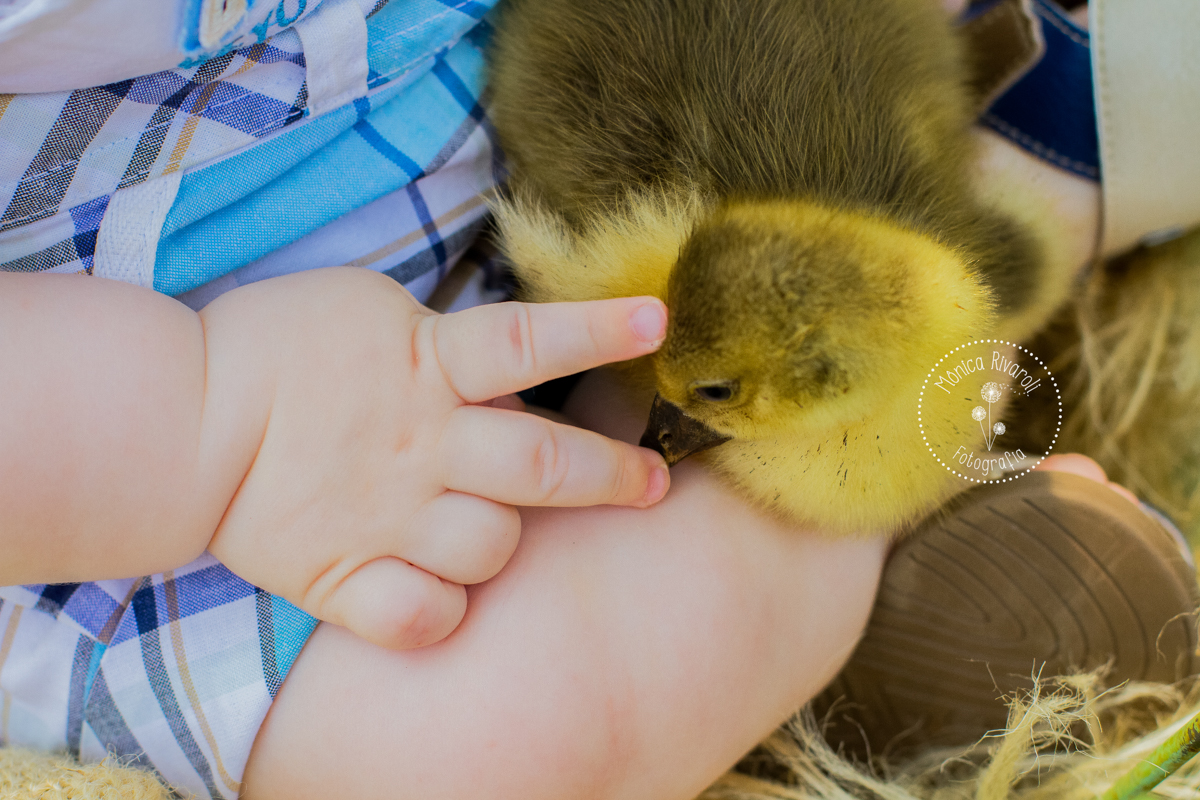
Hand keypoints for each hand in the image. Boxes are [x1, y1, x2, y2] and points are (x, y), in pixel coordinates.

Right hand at [198, 267, 669, 649]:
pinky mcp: (345, 576)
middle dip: (612, 474)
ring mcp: (388, 516)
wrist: (179, 417)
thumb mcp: (366, 307)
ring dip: (506, 540)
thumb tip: (505, 362)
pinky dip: (444, 611)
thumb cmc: (274, 345)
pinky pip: (424, 617)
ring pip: (495, 547)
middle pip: (543, 462)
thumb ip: (441, 337)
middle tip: (652, 483)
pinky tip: (437, 590)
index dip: (600, 329)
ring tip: (488, 526)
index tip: (659, 320)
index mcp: (427, 365)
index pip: (531, 342)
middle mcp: (423, 444)